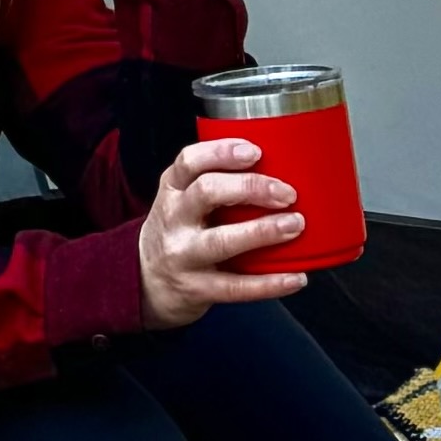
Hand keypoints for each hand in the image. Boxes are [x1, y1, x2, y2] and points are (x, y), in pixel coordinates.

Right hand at [138, 133, 307, 324]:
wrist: (144, 284)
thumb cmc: (176, 233)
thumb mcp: (180, 200)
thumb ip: (214, 183)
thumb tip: (278, 169)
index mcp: (172, 190)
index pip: (189, 161)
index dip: (222, 152)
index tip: (256, 151)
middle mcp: (173, 219)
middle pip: (207, 192)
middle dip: (251, 187)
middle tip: (287, 193)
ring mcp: (183, 256)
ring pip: (221, 241)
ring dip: (263, 230)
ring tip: (294, 225)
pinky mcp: (197, 289)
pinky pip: (236, 287)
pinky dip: (270, 283)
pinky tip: (296, 278)